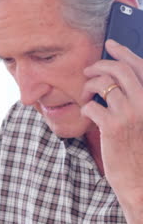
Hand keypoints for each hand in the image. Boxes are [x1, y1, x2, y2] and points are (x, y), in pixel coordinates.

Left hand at [81, 38, 142, 210]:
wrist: (139, 179)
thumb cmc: (138, 148)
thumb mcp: (142, 119)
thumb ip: (134, 98)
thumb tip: (113, 78)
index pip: (140, 66)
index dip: (123, 52)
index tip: (110, 44)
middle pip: (118, 70)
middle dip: (99, 65)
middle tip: (88, 70)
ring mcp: (129, 113)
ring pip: (102, 84)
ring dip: (88, 86)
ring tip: (85, 95)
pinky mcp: (112, 126)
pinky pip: (91, 104)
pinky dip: (85, 106)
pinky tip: (88, 114)